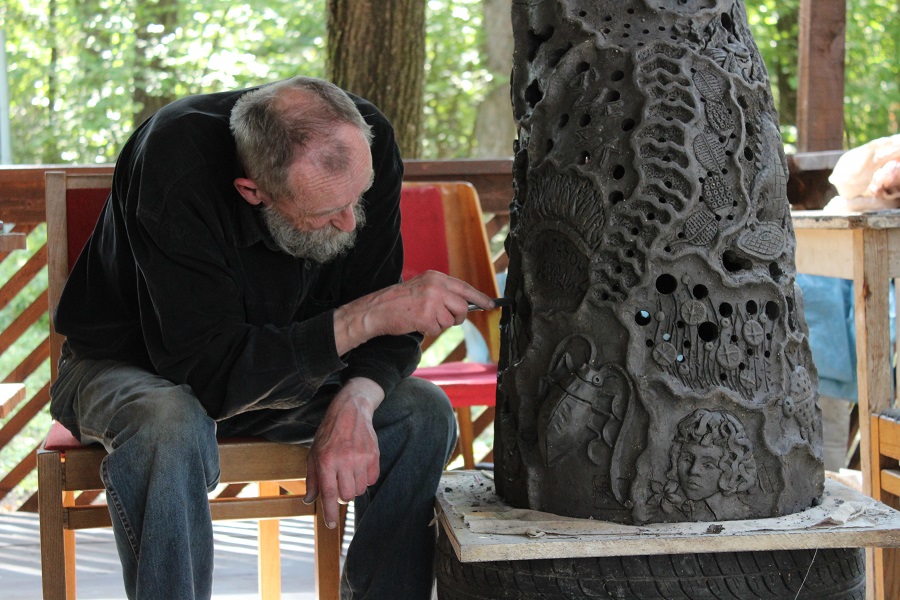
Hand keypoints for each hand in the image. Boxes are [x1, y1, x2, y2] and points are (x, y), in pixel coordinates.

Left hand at [303, 378, 383, 527]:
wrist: (350, 410)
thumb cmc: (329, 434)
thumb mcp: (314, 454)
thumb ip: (312, 479)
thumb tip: (309, 500)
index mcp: (325, 460)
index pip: (327, 493)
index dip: (330, 512)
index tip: (331, 526)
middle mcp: (343, 460)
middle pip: (346, 496)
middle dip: (342, 495)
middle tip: (339, 484)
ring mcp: (360, 458)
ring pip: (359, 490)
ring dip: (354, 487)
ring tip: (349, 472)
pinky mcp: (374, 455)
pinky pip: (372, 480)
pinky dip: (365, 479)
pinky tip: (360, 467)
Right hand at [333, 270, 494, 353]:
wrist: (376, 310)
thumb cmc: (399, 302)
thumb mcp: (422, 288)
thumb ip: (442, 292)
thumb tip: (465, 305)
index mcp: (435, 277)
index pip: (464, 288)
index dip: (480, 298)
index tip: (491, 306)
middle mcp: (436, 286)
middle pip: (462, 307)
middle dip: (457, 318)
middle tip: (444, 319)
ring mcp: (431, 301)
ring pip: (451, 321)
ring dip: (439, 325)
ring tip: (422, 318)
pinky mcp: (426, 316)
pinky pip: (438, 329)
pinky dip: (429, 330)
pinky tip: (416, 323)